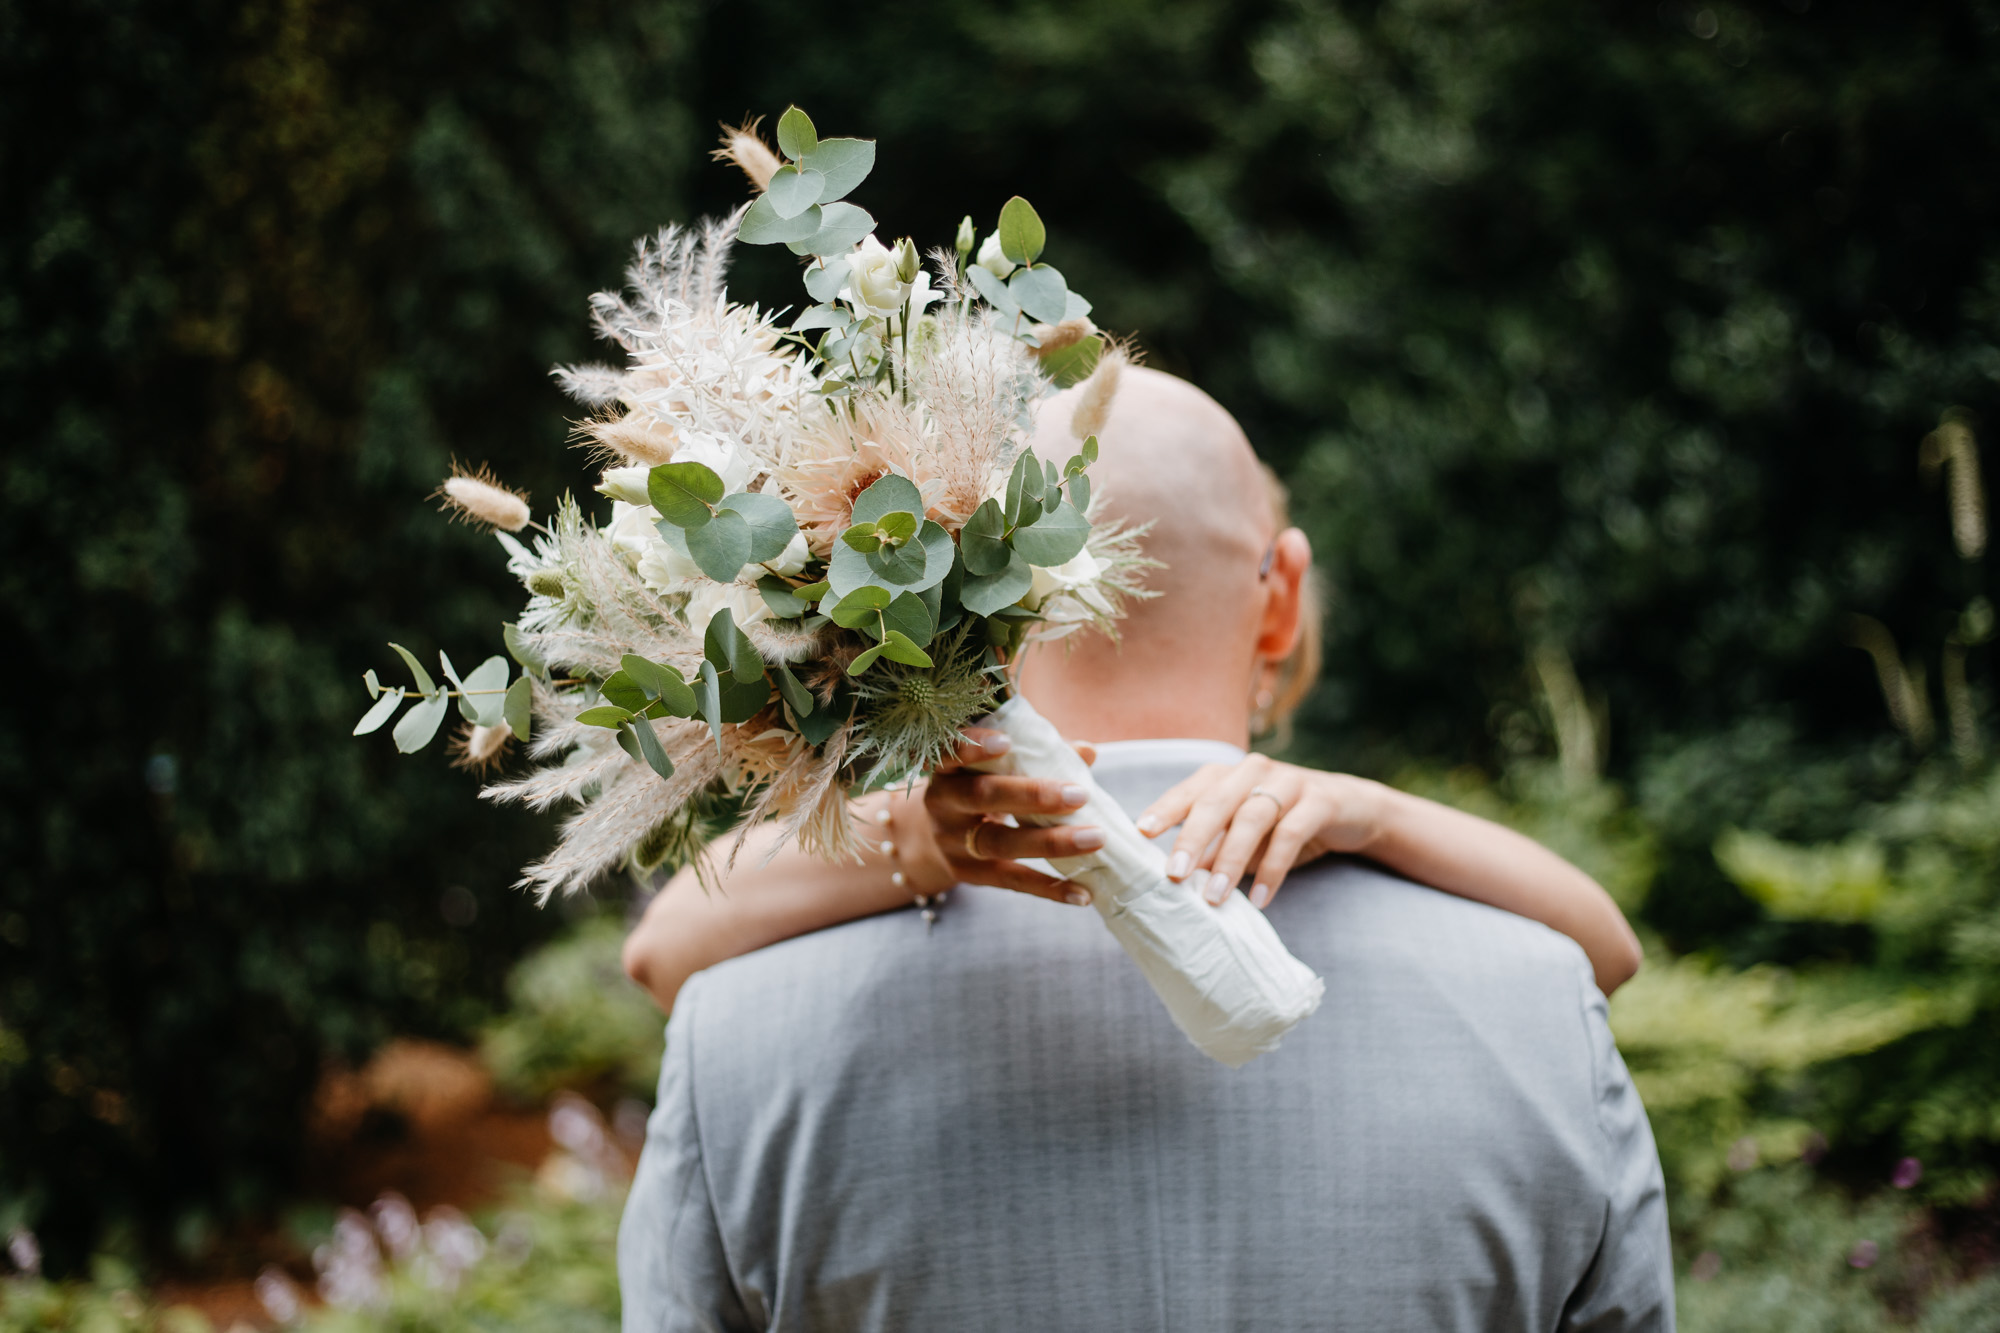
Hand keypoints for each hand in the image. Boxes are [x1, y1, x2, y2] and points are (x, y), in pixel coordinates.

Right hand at [918, 728, 1102, 906]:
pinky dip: (1049, 888)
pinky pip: (1012, 880)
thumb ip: (1035, 755)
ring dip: (1051, 842)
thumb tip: (1087, 751)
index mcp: (948, 767)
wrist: (932, 838)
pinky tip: (1082, 893)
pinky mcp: (969, 874)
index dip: (974, 747)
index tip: (1007, 742)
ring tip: (1095, 839)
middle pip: (983, 796)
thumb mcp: (990, 767)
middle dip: (1033, 795)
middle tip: (1079, 795)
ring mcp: (953, 842)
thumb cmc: (976, 786)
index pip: (951, 753)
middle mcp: (943, 803)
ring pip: (1000, 843)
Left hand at [1135, 755, 1387, 909]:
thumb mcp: (1243, 835)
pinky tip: (1260, 897)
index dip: (1165, 809)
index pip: (1190, 790)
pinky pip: (1291, 833)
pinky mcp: (1320, 800)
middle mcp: (1253, 770)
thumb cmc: (1283, 823)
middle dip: (1191, 839)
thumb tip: (1174, 881)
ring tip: (1213, 896)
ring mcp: (1289, 781)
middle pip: (1216, 802)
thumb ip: (1213, 850)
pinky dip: (1273, 868)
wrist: (1353, 810)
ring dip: (1230, 860)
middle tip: (1173, 875)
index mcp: (1227, 775)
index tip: (1141, 833)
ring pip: (1252, 817)